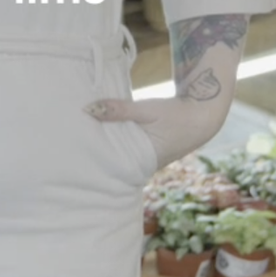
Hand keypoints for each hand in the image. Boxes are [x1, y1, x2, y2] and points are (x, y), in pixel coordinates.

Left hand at [84, 95, 229, 171]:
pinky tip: (102, 136)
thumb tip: (88, 109)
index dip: (93, 162)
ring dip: (107, 148)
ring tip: (81, 142)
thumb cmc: (177, 114)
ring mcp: (148, 161)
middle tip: (70, 149)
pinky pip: (128, 151)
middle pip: (114, 163)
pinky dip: (117, 143)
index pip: (112, 167)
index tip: (74, 157)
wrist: (204, 115)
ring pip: (121, 156)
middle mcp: (145, 166)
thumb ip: (120, 109)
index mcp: (144, 161)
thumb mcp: (148, 109)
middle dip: (97, 156)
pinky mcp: (150, 152)